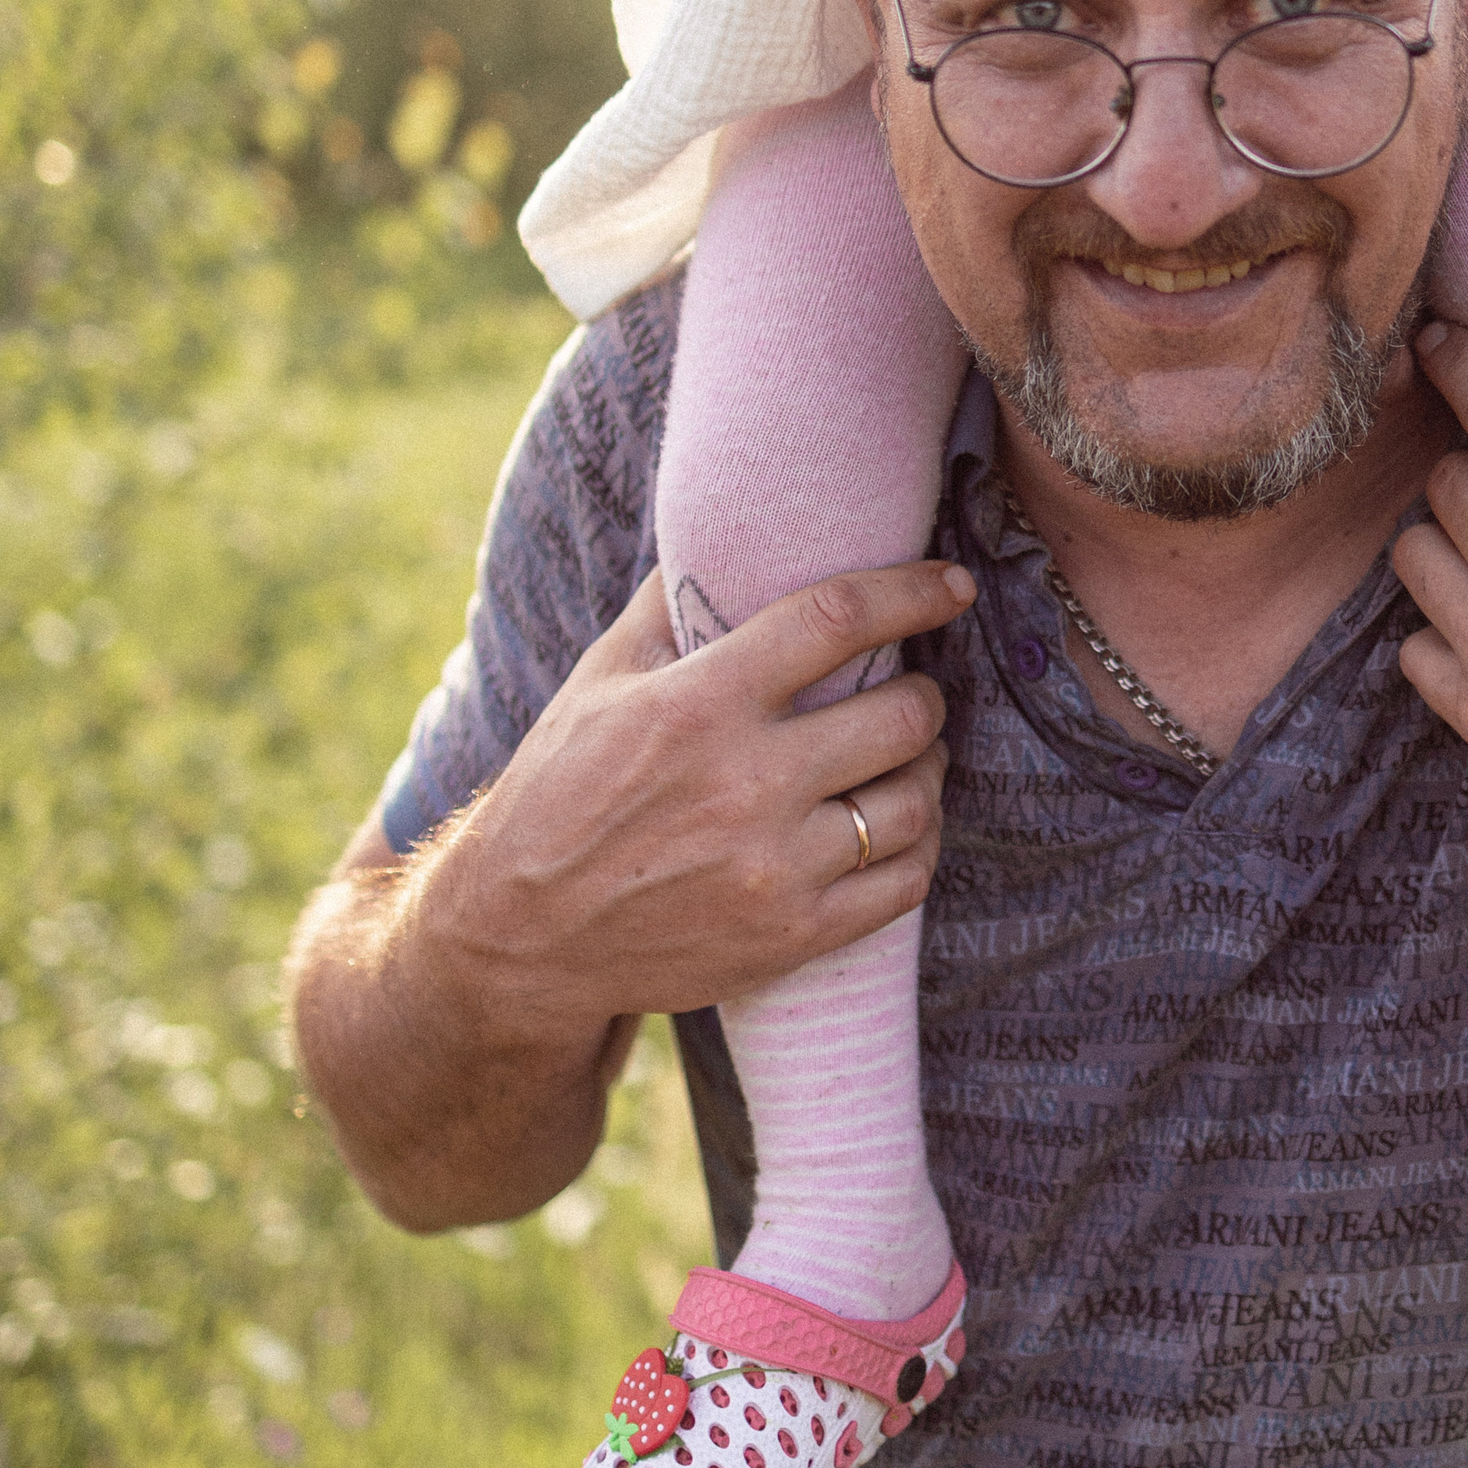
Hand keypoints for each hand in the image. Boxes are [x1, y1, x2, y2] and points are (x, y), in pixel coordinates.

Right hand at [416, 556, 972, 1047]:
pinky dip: (918, 846)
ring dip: (927, 769)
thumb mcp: (600, 680)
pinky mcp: (789, 936)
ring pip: (913, 802)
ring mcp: (773, 868)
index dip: (911, 593)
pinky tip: (899, 825)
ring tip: (910, 756)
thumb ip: (667, 604)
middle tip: (914, 688)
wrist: (517, 938)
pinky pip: (903, 883)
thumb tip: (722, 530)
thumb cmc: (559, 789)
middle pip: (900, 716)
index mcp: (699, 704)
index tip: (950, 585)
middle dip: (924, 693)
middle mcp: (745, 784)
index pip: (837, 621)